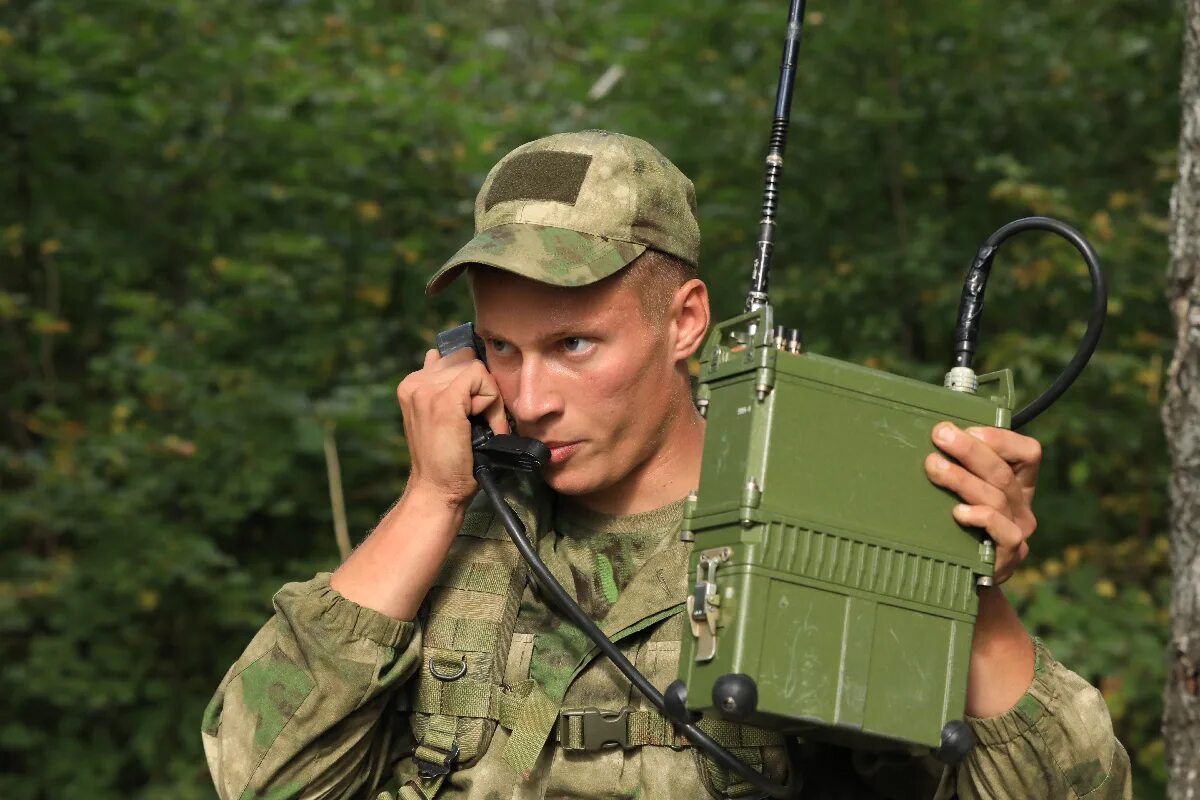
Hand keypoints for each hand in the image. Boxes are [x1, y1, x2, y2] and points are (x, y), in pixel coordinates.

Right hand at [395, 347, 509, 506]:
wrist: (437, 490)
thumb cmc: (446, 459)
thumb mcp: (442, 416)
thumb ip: (442, 386)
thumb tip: (449, 354)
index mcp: (412, 384)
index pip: (455, 357)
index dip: (473, 384)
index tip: (472, 414)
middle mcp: (415, 382)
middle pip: (467, 360)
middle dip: (482, 388)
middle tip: (481, 421)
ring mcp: (427, 390)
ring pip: (476, 368)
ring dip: (489, 398)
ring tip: (481, 426)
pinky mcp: (444, 400)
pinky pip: (482, 379)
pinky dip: (493, 405)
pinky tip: (486, 427)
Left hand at [924, 421, 1041, 583]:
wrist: (962, 580)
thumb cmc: (957, 529)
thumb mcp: (962, 494)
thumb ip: (959, 469)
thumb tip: (930, 438)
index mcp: (1017, 485)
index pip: (1027, 452)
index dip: (1001, 438)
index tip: (967, 428)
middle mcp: (1021, 506)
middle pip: (1002, 471)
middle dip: (969, 449)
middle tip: (940, 435)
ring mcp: (1017, 531)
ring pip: (995, 497)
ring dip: (962, 478)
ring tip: (933, 467)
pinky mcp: (1007, 555)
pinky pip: (1002, 531)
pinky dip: (981, 517)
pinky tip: (959, 512)